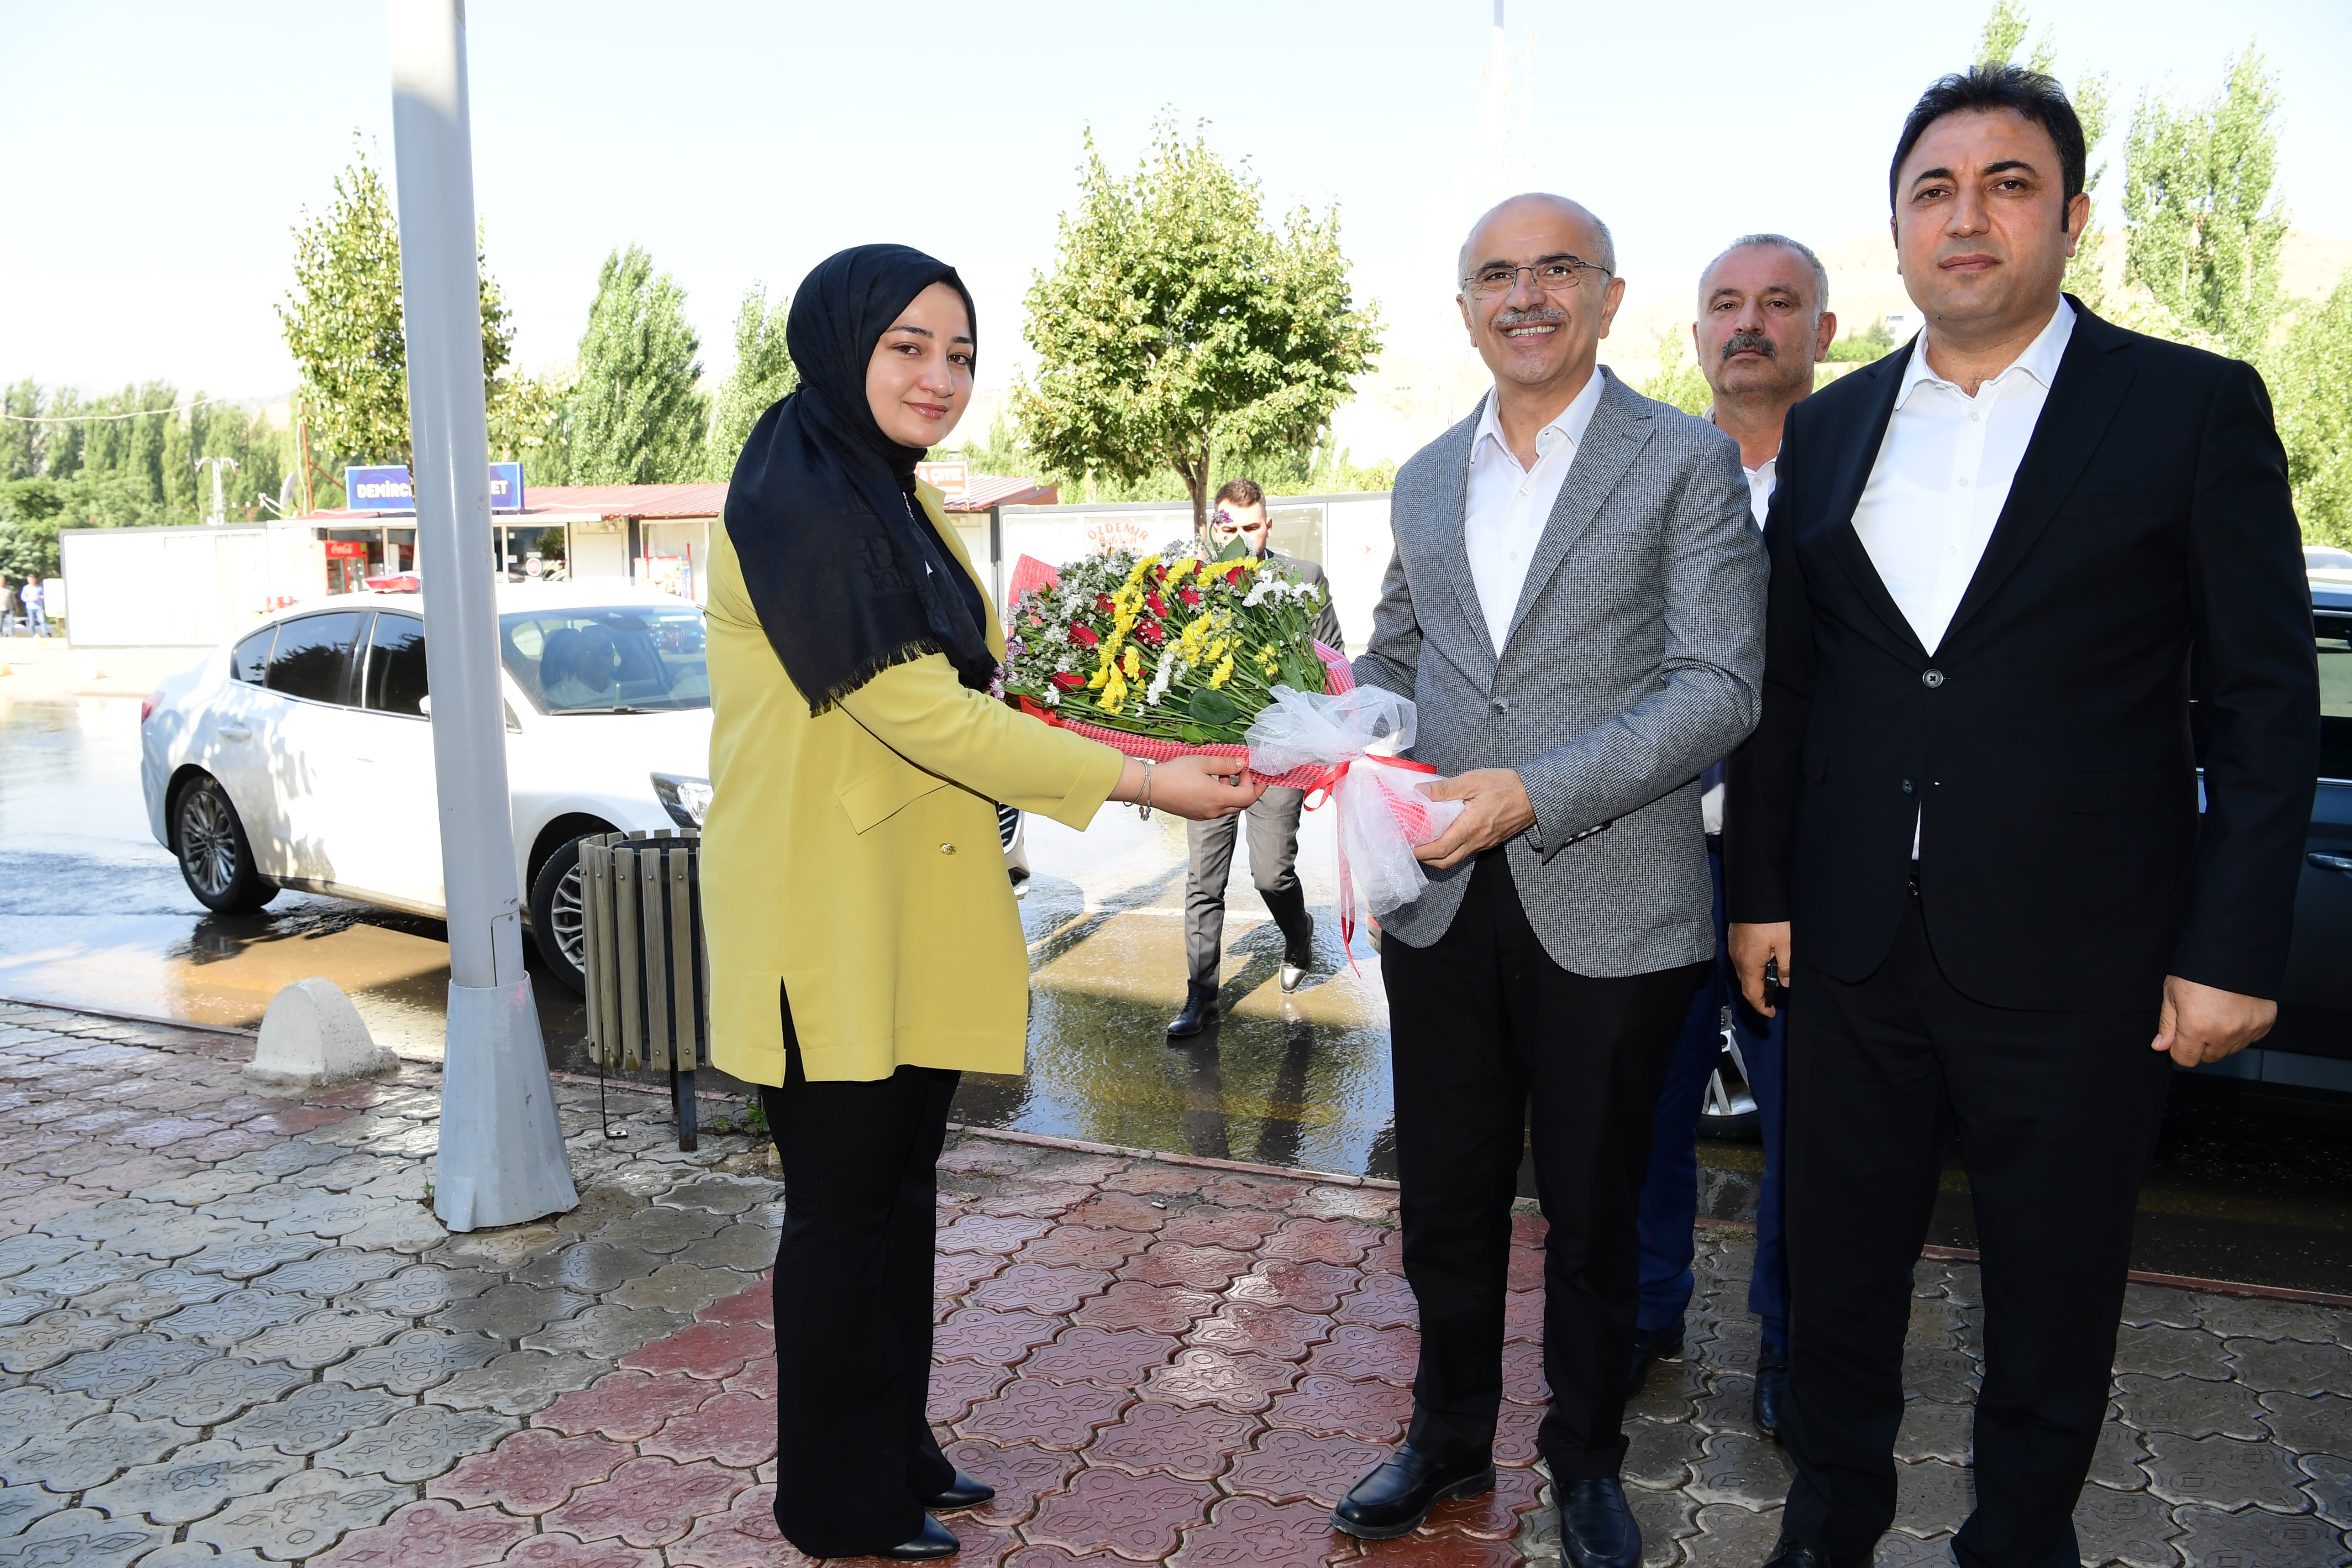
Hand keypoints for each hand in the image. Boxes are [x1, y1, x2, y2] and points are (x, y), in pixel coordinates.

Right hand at [1114, 754, 1267, 820]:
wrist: (1150, 787)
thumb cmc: (1175, 773)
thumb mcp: (1203, 762)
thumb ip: (1226, 763)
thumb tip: (1242, 763)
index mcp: (1219, 798)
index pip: (1249, 796)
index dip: (1254, 783)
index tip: (1249, 769)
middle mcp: (1214, 811)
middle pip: (1242, 804)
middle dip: (1247, 788)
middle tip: (1245, 773)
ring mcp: (1204, 815)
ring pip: (1229, 807)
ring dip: (1232, 791)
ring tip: (1223, 774)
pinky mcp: (1195, 814)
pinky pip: (1216, 808)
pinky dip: (1220, 796)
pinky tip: (1210, 782)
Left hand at [1411, 768, 1536, 869]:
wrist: (1536, 795)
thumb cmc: (1506, 785)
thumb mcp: (1473, 780)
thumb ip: (1445, 788)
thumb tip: (1420, 791)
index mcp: (1470, 827)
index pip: (1440, 849)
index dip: (1420, 852)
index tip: (1405, 847)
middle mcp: (1477, 841)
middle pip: (1445, 862)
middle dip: (1425, 859)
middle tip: (1411, 847)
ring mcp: (1484, 844)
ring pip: (1455, 859)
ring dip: (1438, 856)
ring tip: (1424, 842)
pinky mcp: (1489, 842)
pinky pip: (1466, 852)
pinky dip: (1451, 850)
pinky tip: (1444, 836)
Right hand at [1730, 921, 1790, 1016]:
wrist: (1753, 895)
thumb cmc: (1768, 917)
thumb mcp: (1785, 943)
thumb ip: (1786, 966)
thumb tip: (1785, 982)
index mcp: (1749, 963)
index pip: (1752, 994)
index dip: (1761, 1007)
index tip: (1770, 1013)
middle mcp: (1737, 959)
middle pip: (1746, 985)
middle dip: (1759, 995)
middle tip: (1774, 998)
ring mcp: (1733, 950)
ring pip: (1743, 973)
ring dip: (1756, 980)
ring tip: (1773, 977)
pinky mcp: (1734, 941)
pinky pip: (1741, 962)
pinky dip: (1752, 968)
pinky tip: (1765, 961)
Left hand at [2151, 975, 2274, 1066]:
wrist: (2233, 950)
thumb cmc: (2198, 969)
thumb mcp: (2172, 993)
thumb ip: (2167, 1024)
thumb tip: (2160, 1047)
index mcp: (2196, 1028)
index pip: (2185, 1059)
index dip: (2179, 1048)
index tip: (2180, 1035)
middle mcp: (2224, 1034)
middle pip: (2208, 1057)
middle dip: (2200, 1044)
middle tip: (2199, 1020)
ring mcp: (2247, 1030)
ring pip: (2230, 1050)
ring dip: (2221, 1039)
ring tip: (2217, 1013)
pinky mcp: (2264, 1023)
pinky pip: (2250, 1038)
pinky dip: (2242, 1030)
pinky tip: (2234, 1011)